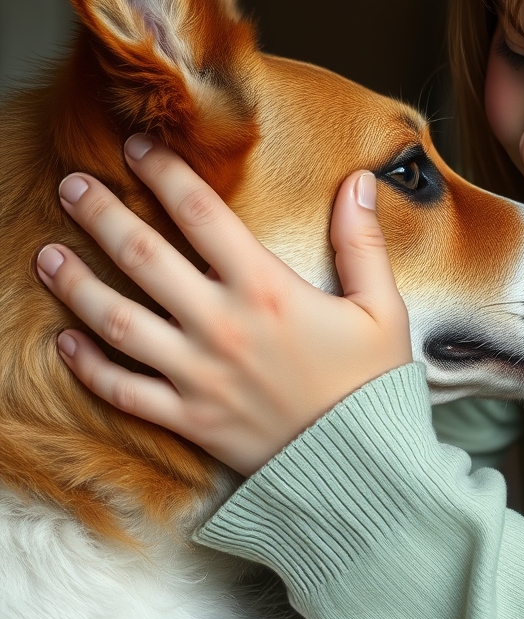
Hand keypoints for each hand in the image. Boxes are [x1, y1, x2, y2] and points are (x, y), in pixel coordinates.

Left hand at [35, 135, 412, 475]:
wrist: (363, 469)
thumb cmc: (373, 384)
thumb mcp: (382, 308)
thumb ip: (363, 241)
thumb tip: (357, 181)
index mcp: (267, 290)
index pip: (203, 215)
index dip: (166, 174)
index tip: (138, 148)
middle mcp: (222, 326)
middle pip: (144, 258)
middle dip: (101, 216)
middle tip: (71, 186)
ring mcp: (198, 375)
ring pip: (118, 322)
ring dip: (77, 286)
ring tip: (46, 255)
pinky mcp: (188, 419)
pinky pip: (124, 390)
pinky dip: (88, 366)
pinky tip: (63, 342)